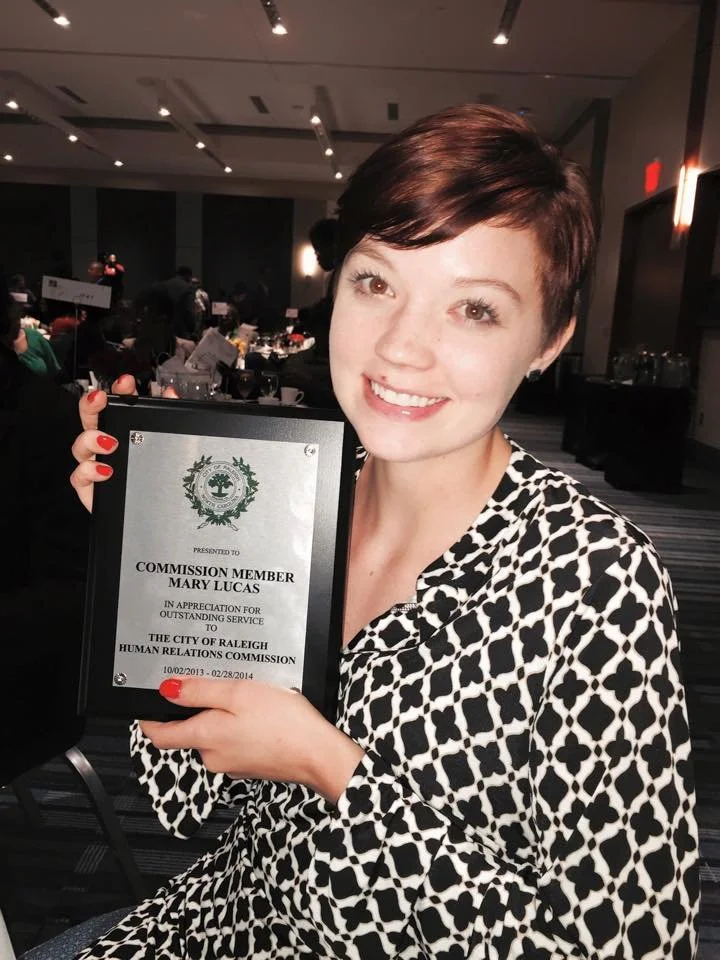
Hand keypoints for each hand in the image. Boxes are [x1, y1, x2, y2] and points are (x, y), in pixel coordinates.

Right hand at [70, 374, 177, 511]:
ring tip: (109, 441)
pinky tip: (105, 470)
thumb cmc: (151, 480)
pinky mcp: (89, 487)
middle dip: (91, 405)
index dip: (118, 392)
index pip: (116, 405)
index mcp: (122, 431)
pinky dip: (89, 470)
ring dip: (91, 439)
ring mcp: (94, 465)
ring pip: (79, 445)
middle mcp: (104, 446)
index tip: (126, 383)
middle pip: (89, 419)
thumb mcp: (165, 446)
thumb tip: (170, 394)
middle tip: (101, 399)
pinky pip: (79, 475)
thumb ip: (167, 421)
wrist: (148, 517)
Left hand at [141, 677, 364, 804]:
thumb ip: (200, 692)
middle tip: (215, 685)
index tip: (147, 707)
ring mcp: (233, 763)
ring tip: (246, 696)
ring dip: (223, 717)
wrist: (318, 754)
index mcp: (205, 738)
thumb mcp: (238, 694)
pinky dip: (241, 727)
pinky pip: (235, 741)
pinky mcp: (252, 763)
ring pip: (216, 735)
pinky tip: (261, 714)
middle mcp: (213, 757)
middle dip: (198, 710)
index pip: (161, 736)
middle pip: (191, 732)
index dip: (150, 720)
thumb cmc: (283, 723)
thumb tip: (168, 689)